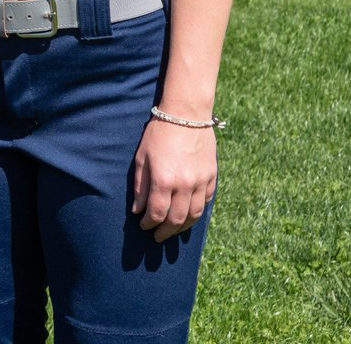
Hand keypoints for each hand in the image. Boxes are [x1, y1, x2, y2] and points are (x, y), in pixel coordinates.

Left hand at [131, 118, 216, 242]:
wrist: (187, 114)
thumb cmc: (159, 133)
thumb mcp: (143, 157)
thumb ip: (140, 186)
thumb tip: (138, 210)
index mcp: (163, 179)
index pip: (156, 213)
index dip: (149, 224)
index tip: (144, 226)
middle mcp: (184, 185)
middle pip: (176, 220)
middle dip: (165, 232)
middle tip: (158, 237)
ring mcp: (201, 182)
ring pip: (194, 215)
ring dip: (183, 227)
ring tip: (174, 231)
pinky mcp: (212, 177)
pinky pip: (207, 202)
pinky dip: (198, 212)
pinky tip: (190, 215)